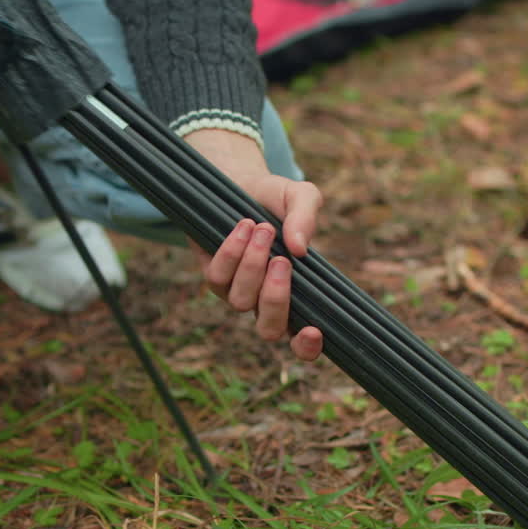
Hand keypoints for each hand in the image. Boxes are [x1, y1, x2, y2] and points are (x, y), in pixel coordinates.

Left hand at [184, 129, 323, 361]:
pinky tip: (243, 227)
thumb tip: (300, 248)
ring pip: (242, 302)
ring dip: (252, 266)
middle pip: (269, 330)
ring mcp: (237, 293)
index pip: (303, 341)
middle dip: (275, 298)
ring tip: (263, 229)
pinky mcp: (213, 277)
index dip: (308, 347)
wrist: (239, 181)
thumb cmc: (276, 198)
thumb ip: (306, 217)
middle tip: (282, 260)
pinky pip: (217, 278)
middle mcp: (265, 302)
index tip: (314, 330)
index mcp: (297, 296)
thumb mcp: (300, 196)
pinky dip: (231, 253)